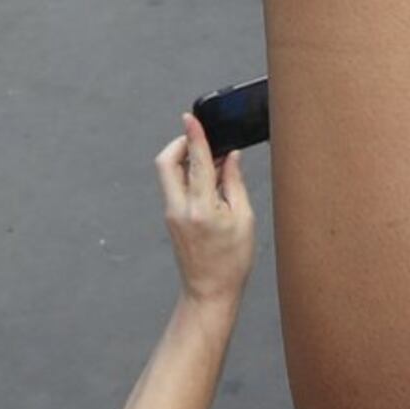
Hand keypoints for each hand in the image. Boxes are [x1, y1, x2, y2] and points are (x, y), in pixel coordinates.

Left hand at [156, 112, 255, 302]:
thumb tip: (230, 156)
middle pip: (166, 162)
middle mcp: (180, 209)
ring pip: (169, 173)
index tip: (191, 117)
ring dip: (185, 159)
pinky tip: (208, 178)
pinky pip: (174, 186)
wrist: (209, 291)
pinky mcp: (171, 218)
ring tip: (212, 159)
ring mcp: (171, 214)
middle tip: (198, 136)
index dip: (194, 136)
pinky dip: (187, 175)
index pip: (195, 162)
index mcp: (201, 208)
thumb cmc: (232, 261)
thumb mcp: (243, 219)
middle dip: (180, 143)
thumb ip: (234, 183)